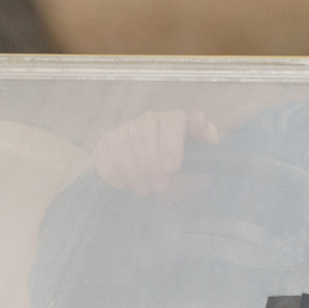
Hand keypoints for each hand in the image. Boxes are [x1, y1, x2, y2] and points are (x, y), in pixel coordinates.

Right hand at [92, 110, 218, 193]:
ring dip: (134, 173)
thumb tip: (198, 118)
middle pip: (143, 136)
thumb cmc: (188, 171)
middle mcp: (150, 119)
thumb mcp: (204, 160)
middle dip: (151, 166)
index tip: (172, 169)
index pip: (171, 124)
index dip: (170, 146)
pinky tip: (127, 184)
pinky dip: (115, 174)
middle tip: (161, 187)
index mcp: (176, 120)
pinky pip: (104, 156)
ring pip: (122, 147)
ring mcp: (127, 128)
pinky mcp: (107, 142)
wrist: (166, 185)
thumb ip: (204, 140)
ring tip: (146, 189)